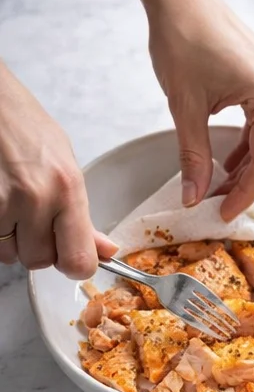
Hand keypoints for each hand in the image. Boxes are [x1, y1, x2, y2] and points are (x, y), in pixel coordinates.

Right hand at [0, 63, 116, 277]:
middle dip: (37, 245)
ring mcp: (0, 204)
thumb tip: (105, 250)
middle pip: (39, 261)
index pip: (78, 259)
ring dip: (11, 239)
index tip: (72, 257)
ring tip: (10, 202)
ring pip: (9, 255)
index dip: (75, 264)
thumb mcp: (65, 162)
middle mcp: (35, 198)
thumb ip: (81, 213)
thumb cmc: (25, 127)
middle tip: (33, 215)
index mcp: (66, 187)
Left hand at [136, 0, 253, 221]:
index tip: (224, 214)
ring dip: (248, 162)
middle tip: (218, 205)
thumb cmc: (183, 37)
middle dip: (247, 182)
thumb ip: (194, 155)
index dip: (245, 193)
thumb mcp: (185, 105)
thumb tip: (194, 195)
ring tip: (218, 185)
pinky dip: (249, 141)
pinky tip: (228, 156)